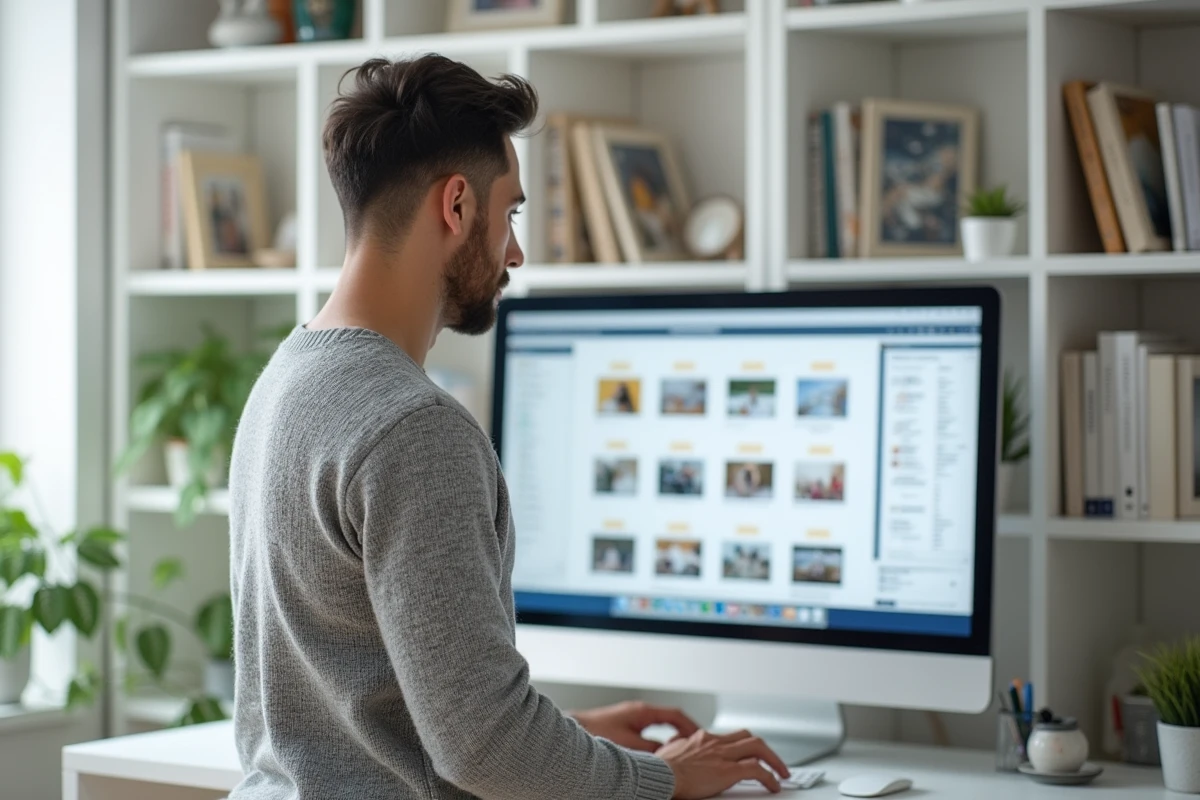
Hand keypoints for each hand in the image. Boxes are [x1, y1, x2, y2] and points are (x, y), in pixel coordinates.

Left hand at [572, 700, 699, 752]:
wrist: (575, 729)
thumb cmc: (597, 732)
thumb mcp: (631, 744)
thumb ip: (652, 750)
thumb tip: (669, 757)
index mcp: (644, 712)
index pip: (676, 715)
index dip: (691, 726)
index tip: (702, 735)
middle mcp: (639, 712)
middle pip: (671, 719)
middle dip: (685, 732)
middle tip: (697, 744)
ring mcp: (632, 718)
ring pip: (660, 726)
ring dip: (671, 736)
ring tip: (682, 750)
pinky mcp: (625, 725)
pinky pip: (649, 731)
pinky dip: (659, 740)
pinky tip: (659, 753)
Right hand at [657, 729, 789, 798]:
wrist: (660, 774)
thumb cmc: (660, 768)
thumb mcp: (669, 750)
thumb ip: (678, 746)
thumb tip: (676, 745)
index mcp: (701, 738)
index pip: (729, 737)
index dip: (741, 745)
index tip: (747, 754)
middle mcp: (715, 742)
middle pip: (748, 737)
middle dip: (763, 748)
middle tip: (771, 760)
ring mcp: (723, 755)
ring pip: (758, 747)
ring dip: (773, 760)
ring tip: (781, 772)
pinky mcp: (728, 770)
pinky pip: (758, 770)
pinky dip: (770, 777)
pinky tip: (774, 785)